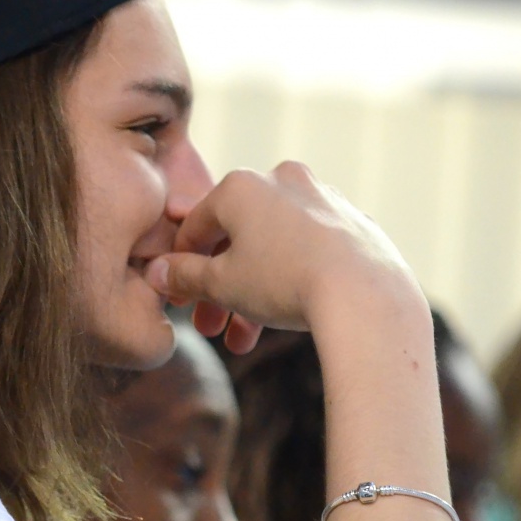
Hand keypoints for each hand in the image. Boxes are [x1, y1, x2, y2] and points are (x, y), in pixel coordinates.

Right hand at [147, 162, 418, 348]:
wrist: (364, 294)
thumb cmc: (282, 281)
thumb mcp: (220, 284)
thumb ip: (183, 275)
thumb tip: (156, 272)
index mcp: (240, 186)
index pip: (195, 226)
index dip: (180, 266)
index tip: (178, 298)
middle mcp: (281, 180)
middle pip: (236, 239)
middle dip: (219, 290)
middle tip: (210, 328)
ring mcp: (322, 198)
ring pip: (272, 248)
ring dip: (252, 294)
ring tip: (246, 341)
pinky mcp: (353, 222)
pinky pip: (307, 250)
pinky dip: (291, 278)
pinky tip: (289, 313)